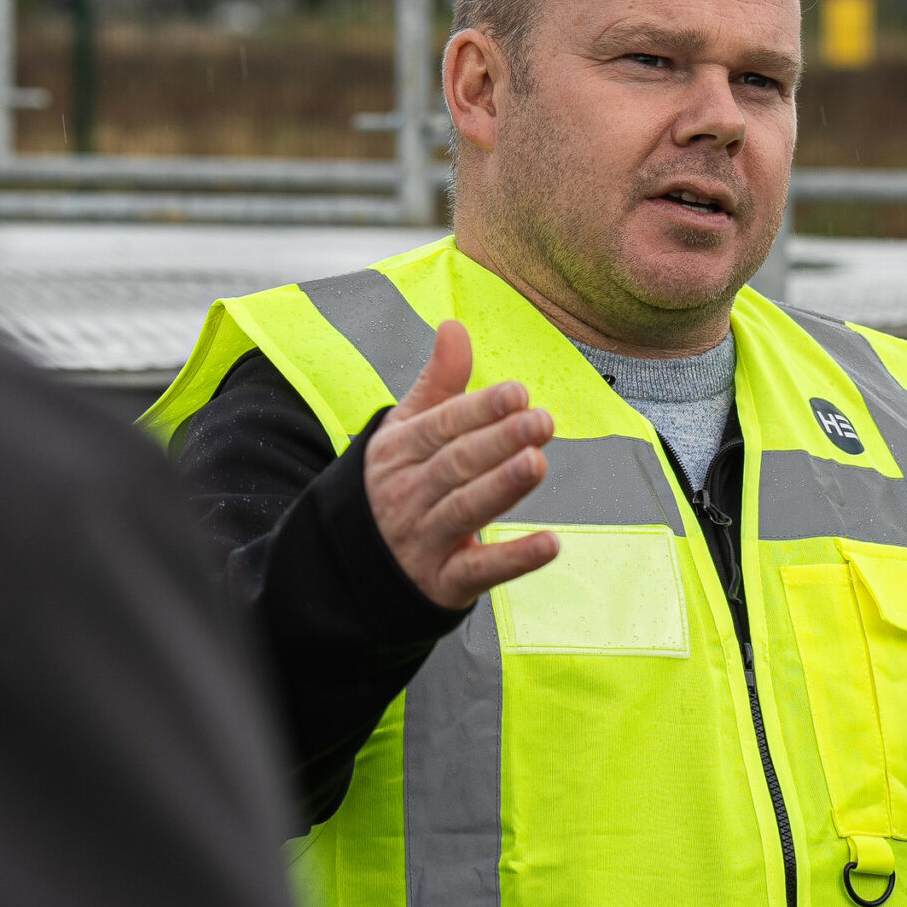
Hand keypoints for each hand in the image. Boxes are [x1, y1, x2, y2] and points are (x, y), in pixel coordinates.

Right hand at [362, 319, 560, 609]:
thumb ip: (438, 383)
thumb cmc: (397, 482)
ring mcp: (425, 539)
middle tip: (541, 421)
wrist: (355, 564)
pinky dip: (514, 560)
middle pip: (456, 464)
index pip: (442, 426)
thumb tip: (454, 325)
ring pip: (464, 510)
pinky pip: (479, 570)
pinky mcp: (444, 581)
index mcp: (401, 451)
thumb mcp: (405, 430)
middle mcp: (410, 493)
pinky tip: (550, 544)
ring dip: (502, 488)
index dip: (480, 409)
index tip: (517, 392)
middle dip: (499, 441)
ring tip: (537, 464)